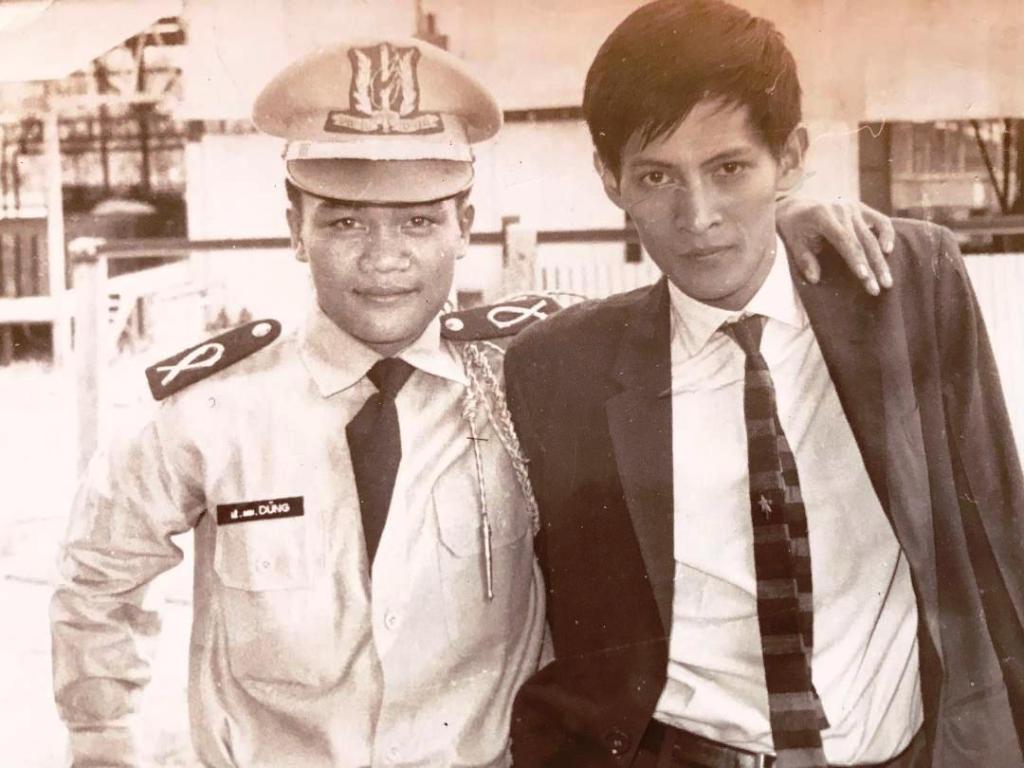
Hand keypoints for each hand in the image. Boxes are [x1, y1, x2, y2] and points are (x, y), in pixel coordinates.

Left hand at [776, 198, 894, 294]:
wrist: (796, 205)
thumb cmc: (793, 227)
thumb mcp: (792, 241)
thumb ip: (803, 259)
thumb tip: (815, 279)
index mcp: (823, 215)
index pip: (844, 240)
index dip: (855, 259)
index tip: (864, 276)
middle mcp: (841, 209)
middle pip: (862, 241)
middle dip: (872, 266)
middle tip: (878, 288)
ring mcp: (853, 207)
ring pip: (873, 235)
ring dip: (881, 260)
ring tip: (887, 281)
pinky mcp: (861, 208)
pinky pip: (880, 220)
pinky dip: (887, 234)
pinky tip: (889, 251)